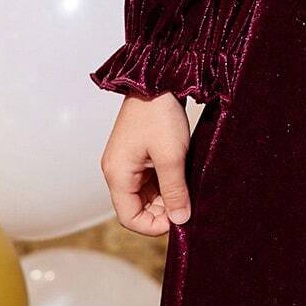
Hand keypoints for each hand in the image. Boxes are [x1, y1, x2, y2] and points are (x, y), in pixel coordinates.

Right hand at [100, 93, 192, 234]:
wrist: (157, 80)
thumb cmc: (160, 115)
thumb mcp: (172, 157)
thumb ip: (175, 191)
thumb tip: (180, 220)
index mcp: (117, 175)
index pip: (129, 217)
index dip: (153, 226)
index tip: (178, 221)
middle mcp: (117, 171)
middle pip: (137, 207)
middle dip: (162, 210)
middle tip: (188, 204)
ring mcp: (126, 162)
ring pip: (145, 194)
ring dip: (165, 196)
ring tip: (187, 189)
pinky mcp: (136, 154)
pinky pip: (148, 179)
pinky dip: (164, 183)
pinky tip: (182, 177)